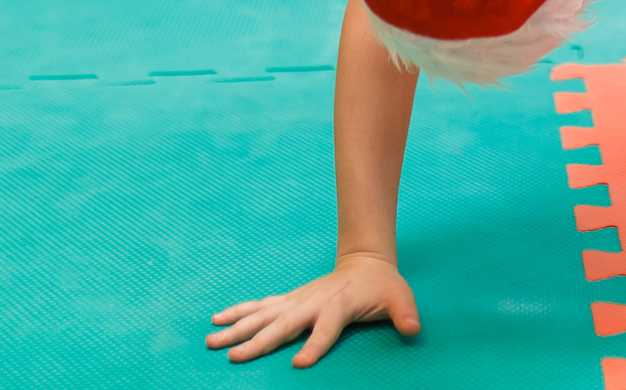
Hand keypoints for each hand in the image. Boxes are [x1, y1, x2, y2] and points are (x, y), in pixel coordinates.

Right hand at [207, 253, 418, 366]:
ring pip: (263, 315)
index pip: (326, 328)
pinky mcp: (289, 301)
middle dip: (259, 341)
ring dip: (237, 327)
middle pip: (283, 324)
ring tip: (211, 340)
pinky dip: (238, 312)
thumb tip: (413, 329)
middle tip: (234, 357)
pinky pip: (259, 307)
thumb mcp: (400, 297)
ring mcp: (297, 300)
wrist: (365, 261)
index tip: (299, 364)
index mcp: (338, 304)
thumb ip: (405, 314)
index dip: (315, 345)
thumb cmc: (382, 285)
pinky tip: (216, 321)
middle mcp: (312, 302)